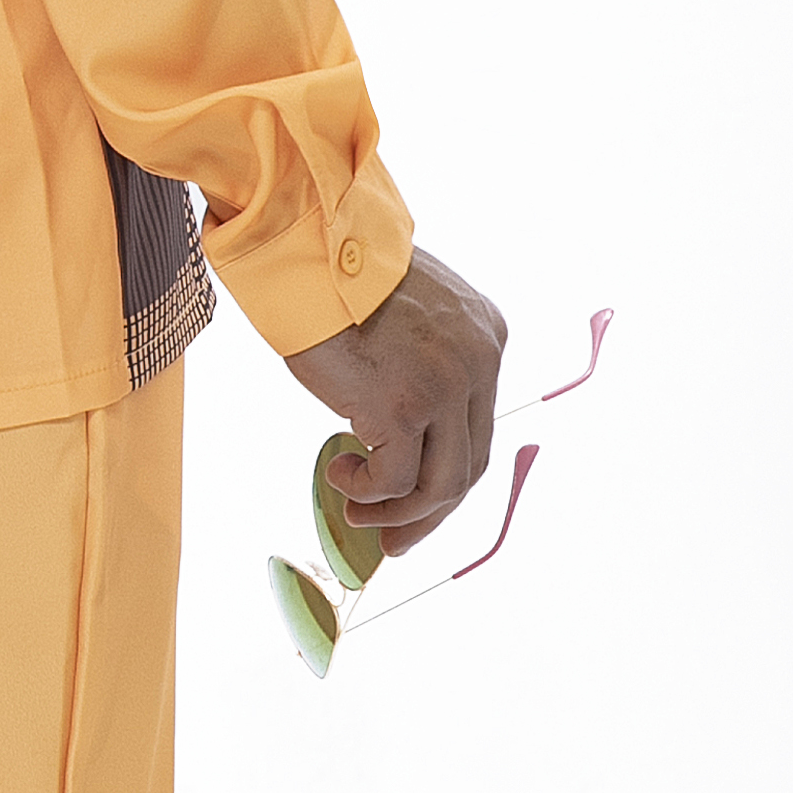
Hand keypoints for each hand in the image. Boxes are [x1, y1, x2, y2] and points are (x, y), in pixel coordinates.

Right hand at [281, 246, 507, 561]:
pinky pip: (397, 481)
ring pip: (442, 485)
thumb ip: (424, 365)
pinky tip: (340, 475)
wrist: (305, 252)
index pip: (479, 428)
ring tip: (358, 512)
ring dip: (398, 513)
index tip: (416, 506)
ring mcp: (446, 385)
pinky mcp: (405, 407)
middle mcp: (478, 361)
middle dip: (429, 513)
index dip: (447, 478)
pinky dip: (367, 492)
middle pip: (470, 464)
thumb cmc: (336, 282)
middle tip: (392, 539)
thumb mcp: (408, 318)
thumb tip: (403, 435)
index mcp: (486, 336)